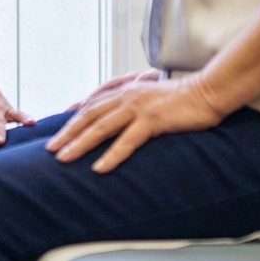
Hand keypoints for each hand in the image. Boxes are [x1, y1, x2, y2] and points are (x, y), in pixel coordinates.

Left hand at [45, 74, 225, 173]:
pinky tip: (100, 168)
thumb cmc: (184, 100)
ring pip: (101, 127)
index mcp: (126, 92)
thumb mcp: (153, 99)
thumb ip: (136, 107)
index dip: (73, 118)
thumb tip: (124, 122)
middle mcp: (127, 97)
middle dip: (67, 133)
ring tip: (63, 159)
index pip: (92, 105)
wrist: (209, 92)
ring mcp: (138, 107)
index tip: (57, 132)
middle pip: (89, 116)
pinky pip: (127, 141)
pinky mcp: (152, 119)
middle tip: (50, 149)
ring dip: (80, 144)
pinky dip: (112, 155)